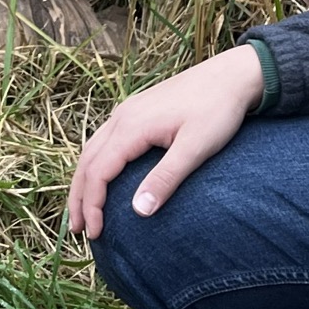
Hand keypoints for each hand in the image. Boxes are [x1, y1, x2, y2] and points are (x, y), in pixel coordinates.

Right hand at [66, 44, 266, 238]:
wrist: (231, 75)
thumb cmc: (217, 110)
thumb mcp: (195, 147)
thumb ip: (166, 178)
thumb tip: (138, 211)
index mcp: (132, 126)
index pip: (98, 171)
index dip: (92, 204)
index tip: (95, 233)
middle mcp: (122, 116)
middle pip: (87, 160)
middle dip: (78, 197)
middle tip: (77, 230)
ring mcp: (127, 111)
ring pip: (92, 149)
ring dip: (83, 181)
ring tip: (82, 210)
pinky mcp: (136, 111)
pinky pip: (104, 141)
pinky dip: (95, 165)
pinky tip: (103, 178)